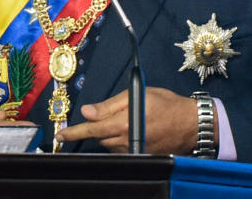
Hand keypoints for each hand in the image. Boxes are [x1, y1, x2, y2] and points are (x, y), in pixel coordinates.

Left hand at [55, 86, 210, 154]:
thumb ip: (110, 104)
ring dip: (113, 134)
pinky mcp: (140, 156)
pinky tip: (137, 130)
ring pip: (111, 145)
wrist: (191, 124)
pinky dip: (123, 141)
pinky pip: (123, 150)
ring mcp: (133, 151)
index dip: (74, 132)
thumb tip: (88, 111)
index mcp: (123, 124)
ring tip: (131, 120)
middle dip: (101, 127)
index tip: (60, 135)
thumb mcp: (139, 95)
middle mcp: (125, 141)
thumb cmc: (168, 105)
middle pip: (100, 138)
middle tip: (117, 114)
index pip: (91, 129)